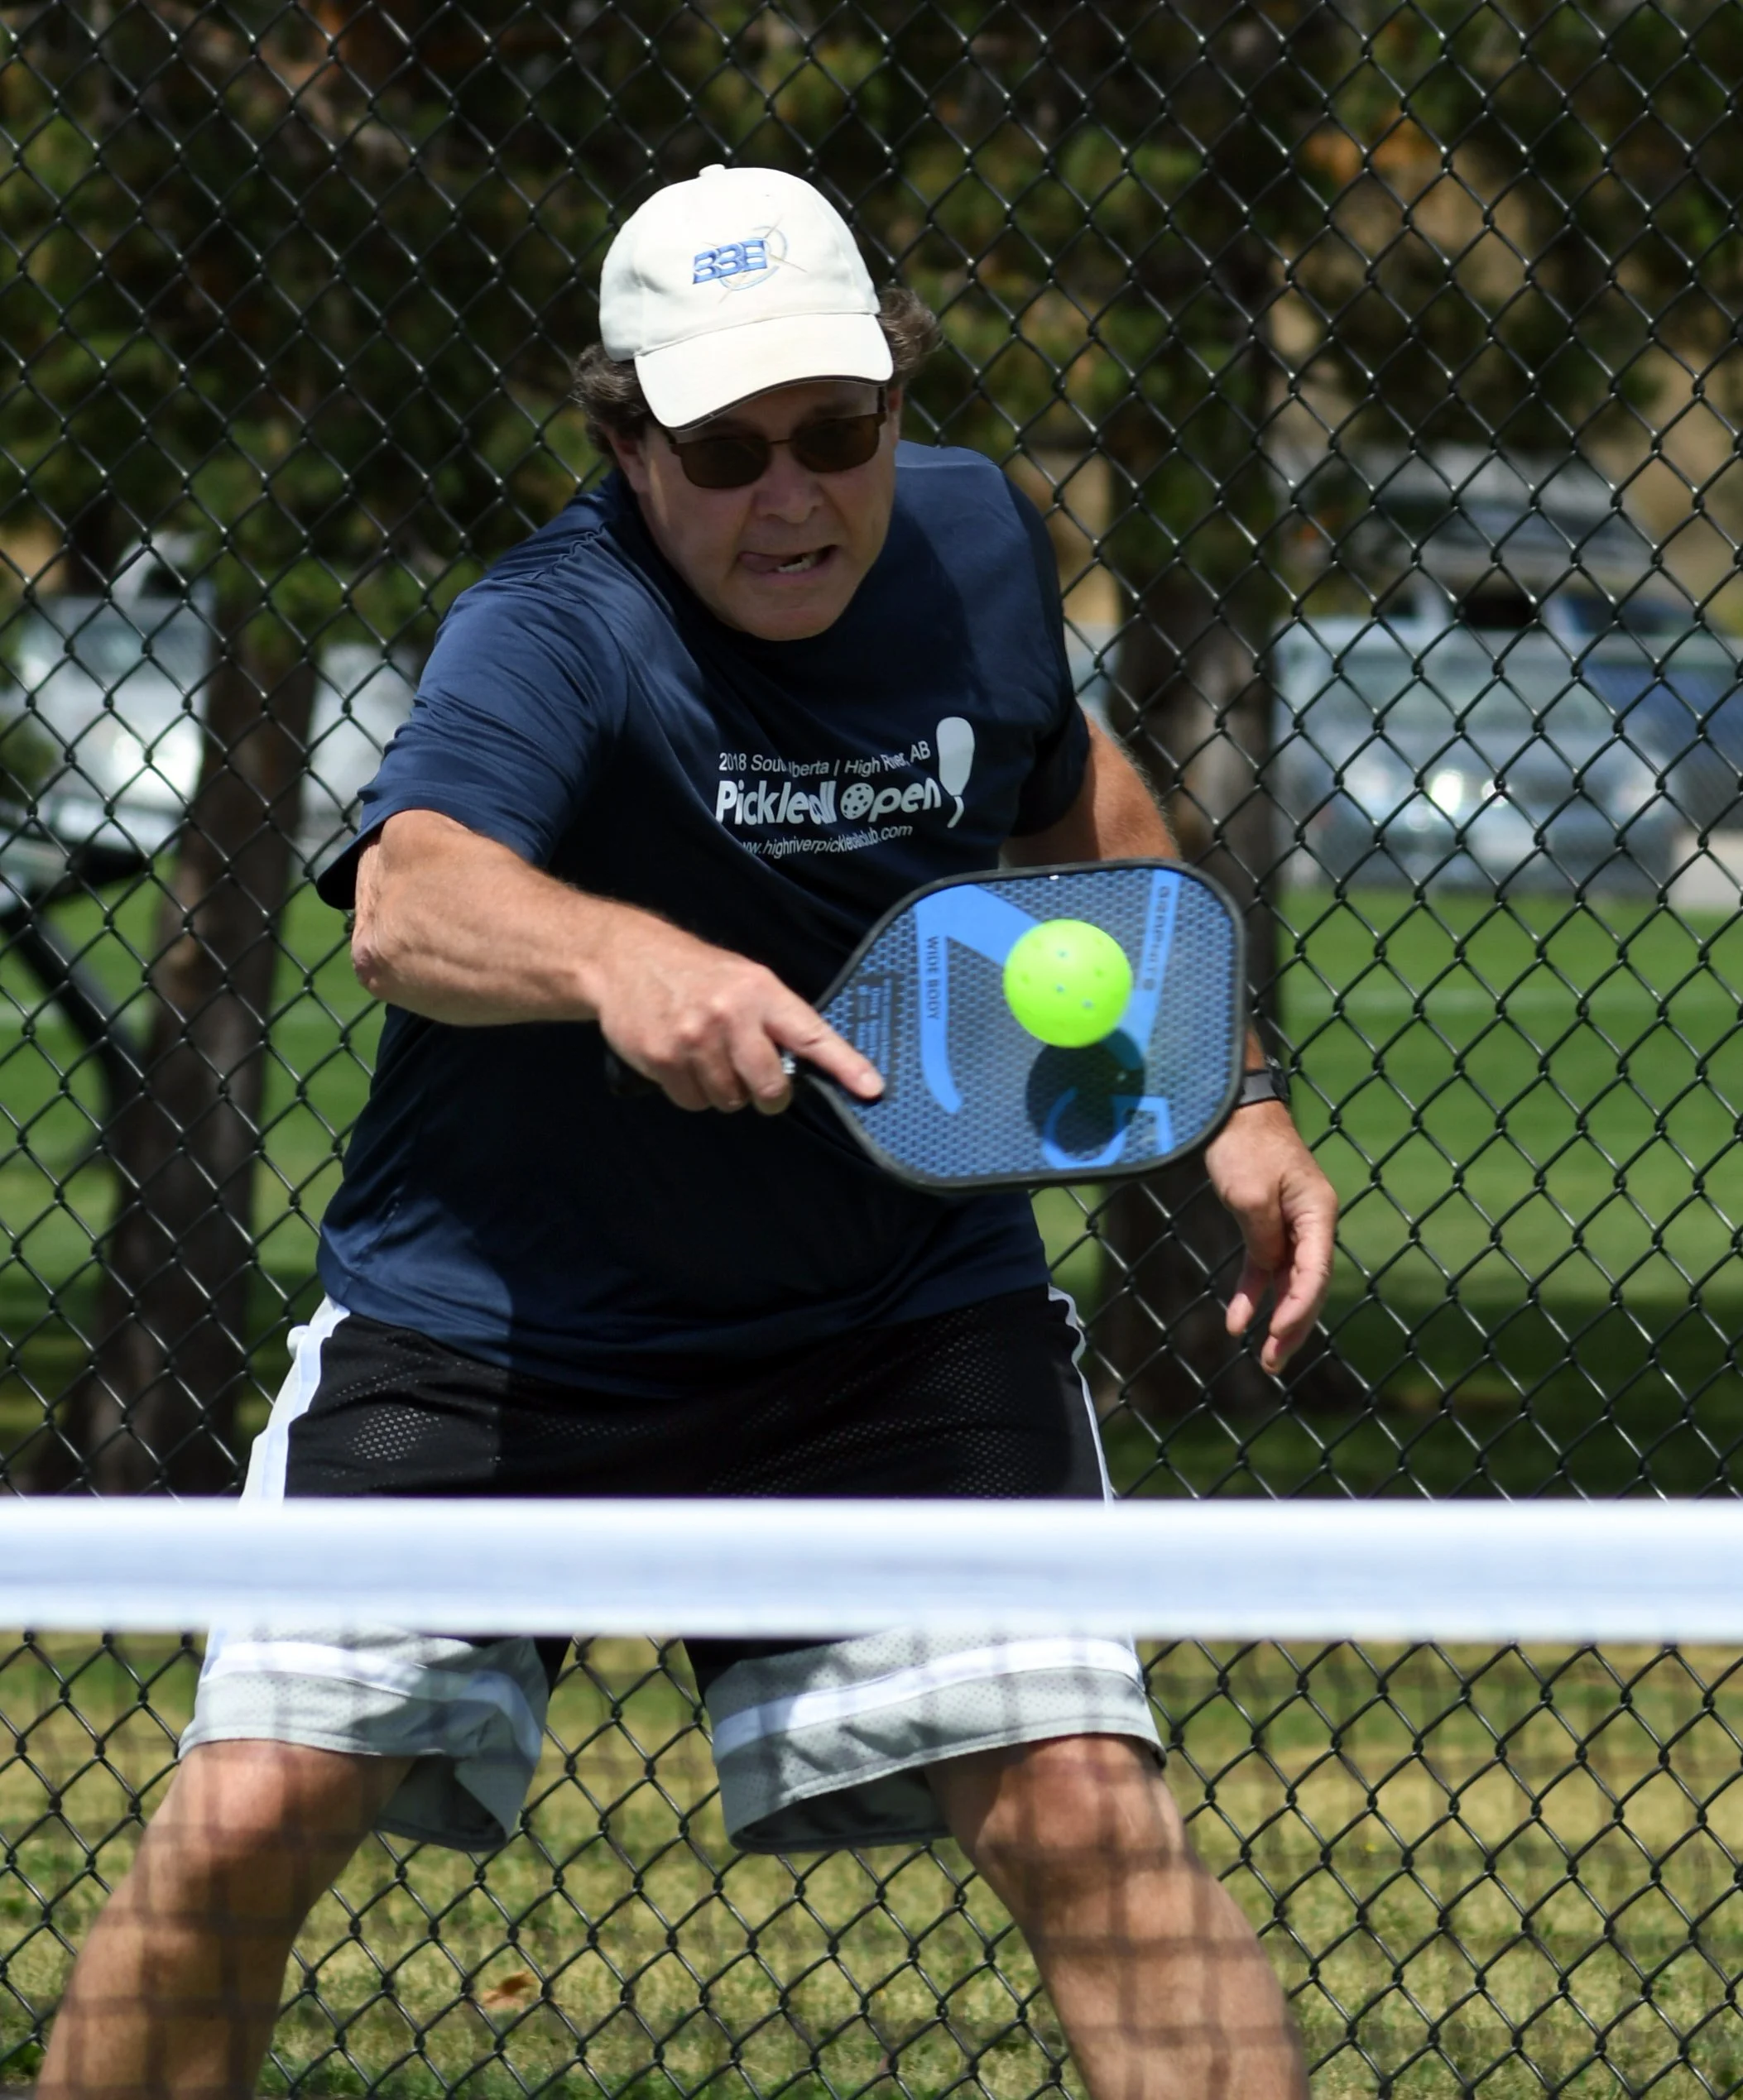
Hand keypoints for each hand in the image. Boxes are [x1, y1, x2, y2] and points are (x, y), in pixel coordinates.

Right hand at [591, 911, 883, 1114]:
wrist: (625, 959)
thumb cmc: (693, 972)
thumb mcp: (742, 979)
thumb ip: (773, 1019)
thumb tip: (808, 1065)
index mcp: (761, 992)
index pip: (812, 1034)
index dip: (845, 1065)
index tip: (871, 1088)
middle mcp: (731, 1014)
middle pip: (770, 1086)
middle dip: (768, 1095)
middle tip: (757, 1083)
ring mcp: (695, 1039)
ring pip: (730, 1100)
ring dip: (724, 1091)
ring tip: (708, 1059)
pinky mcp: (663, 1059)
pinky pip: (693, 1102)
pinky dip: (693, 1092)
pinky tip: (683, 1064)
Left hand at [1204, 1101, 1337, 1375]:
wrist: (1232, 1111)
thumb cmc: (1245, 1146)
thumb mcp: (1250, 1196)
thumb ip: (1264, 1237)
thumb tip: (1272, 1268)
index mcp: (1318, 1214)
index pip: (1315, 1274)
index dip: (1298, 1310)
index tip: (1277, 1335)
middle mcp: (1312, 1223)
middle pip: (1308, 1285)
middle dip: (1292, 1328)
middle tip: (1274, 1364)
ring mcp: (1291, 1224)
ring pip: (1288, 1282)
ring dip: (1275, 1318)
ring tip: (1265, 1358)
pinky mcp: (1267, 1223)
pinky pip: (1264, 1266)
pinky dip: (1252, 1292)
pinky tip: (1237, 1321)